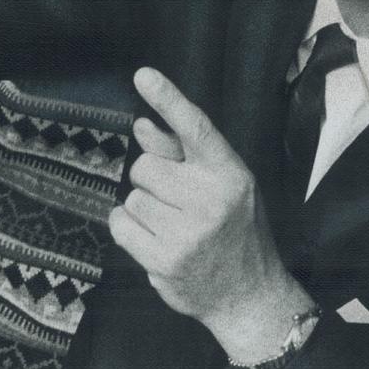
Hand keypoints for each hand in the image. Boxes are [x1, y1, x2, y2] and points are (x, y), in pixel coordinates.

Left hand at [111, 67, 312, 363]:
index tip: (143, 75)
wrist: (248, 293)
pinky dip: (129, 229)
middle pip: (145, 166)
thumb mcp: (223, 186)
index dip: (169, 99)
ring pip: (132, 197)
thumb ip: (183, 155)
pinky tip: (154, 239)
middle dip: (152, 181)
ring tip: (172, 226)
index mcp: (231, 174)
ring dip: (144, 209)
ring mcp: (187, 232)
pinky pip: (120, 224)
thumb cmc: (235, 230)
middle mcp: (212, 199)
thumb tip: (143, 125)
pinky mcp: (164, 259)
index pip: (195, 129)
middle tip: (177, 202)